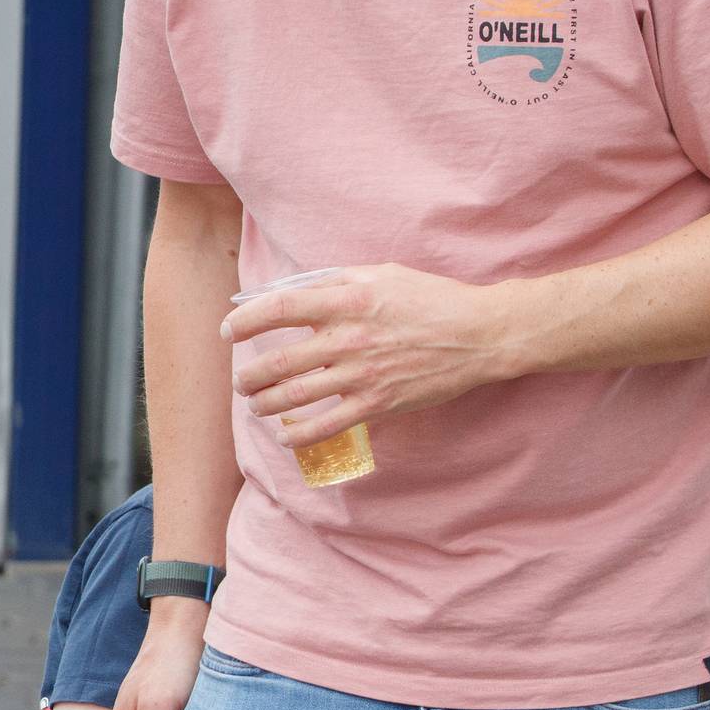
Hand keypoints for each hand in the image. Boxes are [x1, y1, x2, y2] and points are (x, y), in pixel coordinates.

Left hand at [225, 263, 522, 448]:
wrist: (480, 334)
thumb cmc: (429, 298)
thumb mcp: (379, 274)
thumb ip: (333, 282)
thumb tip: (289, 292)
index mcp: (346, 301)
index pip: (278, 309)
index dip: (245, 322)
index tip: (230, 331)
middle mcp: (348, 338)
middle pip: (278, 362)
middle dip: (248, 376)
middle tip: (240, 380)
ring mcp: (362, 374)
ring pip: (294, 397)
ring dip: (264, 404)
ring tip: (255, 403)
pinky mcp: (378, 403)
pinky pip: (326, 425)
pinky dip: (298, 435)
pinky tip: (284, 435)